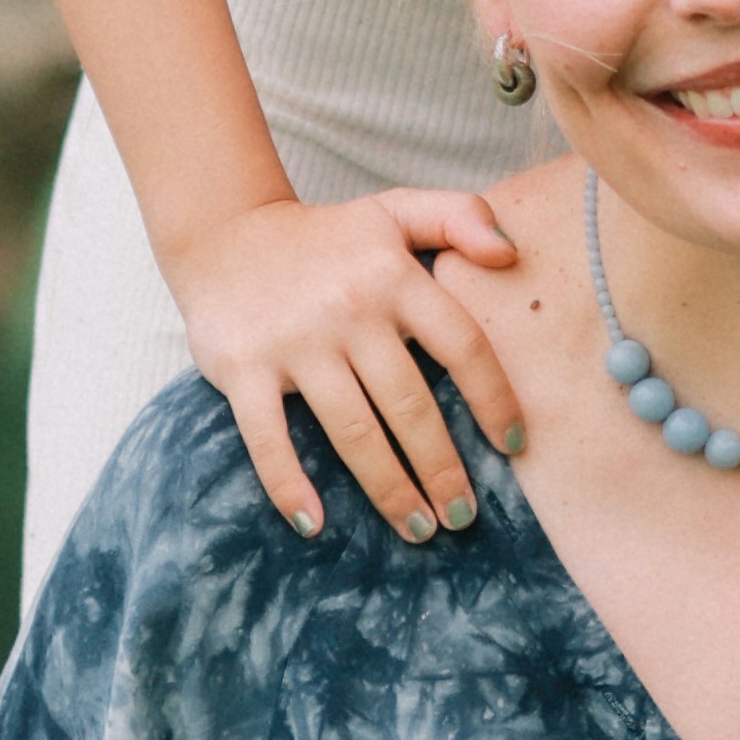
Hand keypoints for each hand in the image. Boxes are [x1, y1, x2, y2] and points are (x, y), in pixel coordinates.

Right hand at [172, 182, 522, 537]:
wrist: (225, 236)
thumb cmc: (328, 238)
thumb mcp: (396, 210)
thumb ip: (462, 217)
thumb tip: (513, 257)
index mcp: (395, 277)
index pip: (462, 345)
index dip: (494, 400)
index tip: (514, 446)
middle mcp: (350, 312)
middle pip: (410, 405)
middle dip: (443, 467)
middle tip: (463, 516)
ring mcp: (295, 344)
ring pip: (353, 432)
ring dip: (389, 489)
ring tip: (417, 529)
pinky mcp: (243, 369)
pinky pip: (268, 437)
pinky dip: (288, 484)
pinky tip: (315, 524)